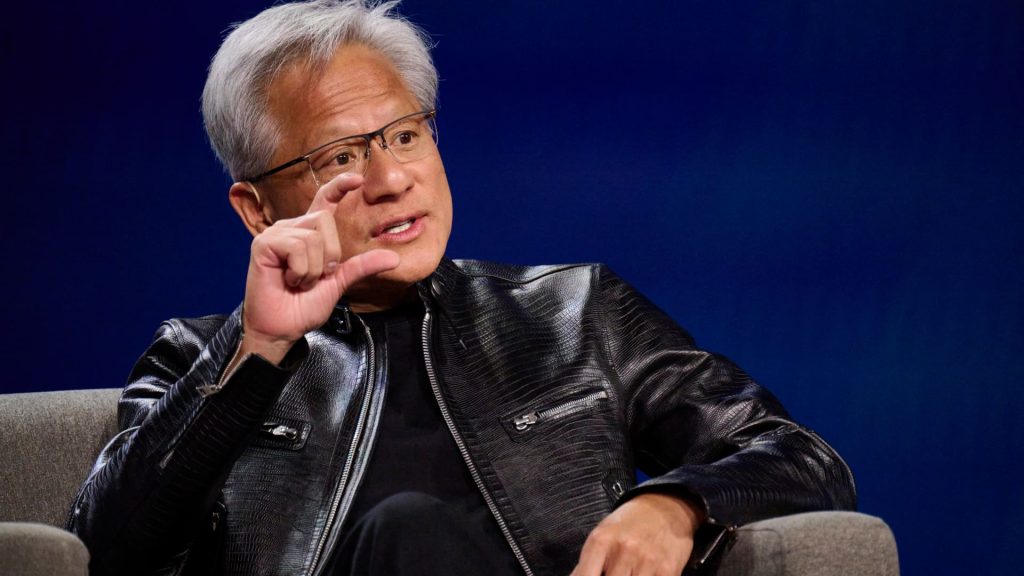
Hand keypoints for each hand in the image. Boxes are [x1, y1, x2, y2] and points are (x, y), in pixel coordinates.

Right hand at [240, 173, 398, 363]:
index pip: (325, 201)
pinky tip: (289, 280)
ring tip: (300, 281)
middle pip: (325, 220)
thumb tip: (394, 258)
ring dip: (313, 268)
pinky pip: (297, 246)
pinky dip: (300, 269)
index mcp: (310, 234)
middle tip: (315, 277)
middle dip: (329, 254)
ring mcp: (276, 233)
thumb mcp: (339, 283)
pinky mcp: (264, 243)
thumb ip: (362, 266)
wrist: (282, 328)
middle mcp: (292, 228)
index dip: (339, 186)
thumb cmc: (304, 305)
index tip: (358, 179)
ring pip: (313, 236)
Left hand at [571, 493, 704, 575]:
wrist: (666, 508)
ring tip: (628, 571)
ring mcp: (647, 561)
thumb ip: (587, 561)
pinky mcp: (668, 570)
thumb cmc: (630, 524)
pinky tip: (643, 573)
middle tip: (614, 571)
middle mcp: (624, 550)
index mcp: (601, 540)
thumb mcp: (602, 533)